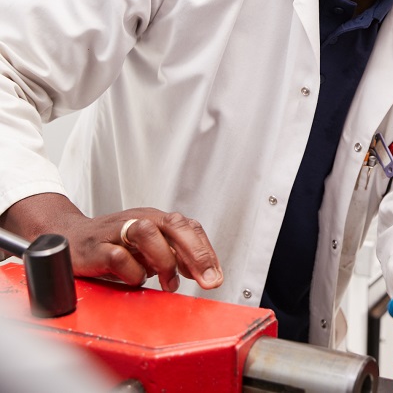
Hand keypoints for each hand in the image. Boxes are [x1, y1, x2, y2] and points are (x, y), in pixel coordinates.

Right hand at [0, 193, 222, 291]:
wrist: (68, 238)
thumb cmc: (111, 244)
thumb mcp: (148, 248)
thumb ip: (174, 256)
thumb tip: (202, 272)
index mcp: (156, 219)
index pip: (190, 227)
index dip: (206, 251)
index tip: (215, 276)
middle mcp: (139, 219)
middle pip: (174, 224)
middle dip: (196, 254)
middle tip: (207, 280)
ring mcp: (116, 231)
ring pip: (147, 232)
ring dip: (164, 261)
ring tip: (169, 284)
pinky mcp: (95, 247)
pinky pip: (118, 257)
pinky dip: (132, 272)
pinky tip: (134, 281)